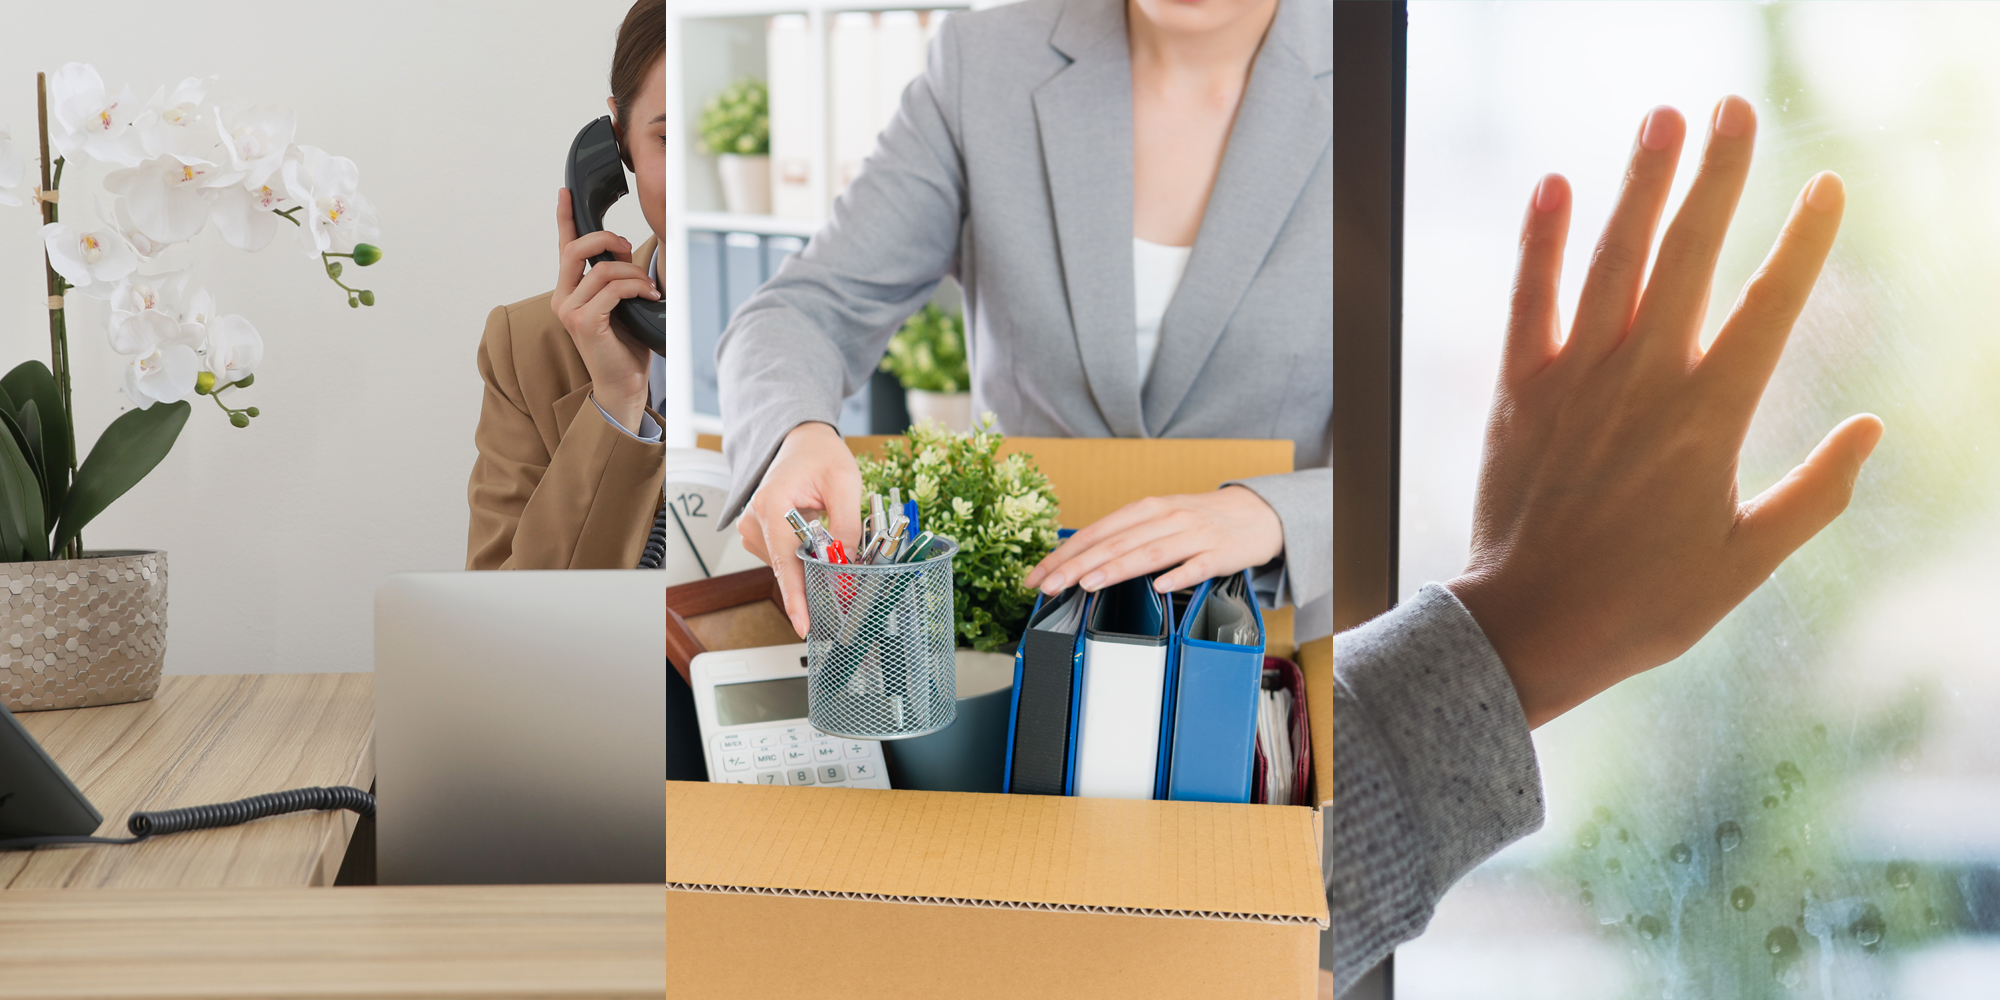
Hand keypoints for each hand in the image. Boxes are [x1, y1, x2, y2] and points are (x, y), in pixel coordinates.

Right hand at [553, 187, 659, 432]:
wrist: (623, 384)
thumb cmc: (623, 345)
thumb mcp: (619, 303)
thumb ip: (614, 279)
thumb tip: (624, 250)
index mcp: (569, 290)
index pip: (563, 247)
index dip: (564, 217)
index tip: (565, 192)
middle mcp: (562, 298)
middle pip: (576, 248)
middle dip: (607, 240)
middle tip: (629, 248)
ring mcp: (570, 311)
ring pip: (602, 270)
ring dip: (634, 274)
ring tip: (650, 289)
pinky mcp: (584, 323)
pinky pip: (612, 290)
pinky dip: (636, 288)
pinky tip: (649, 298)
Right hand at [740, 422, 863, 636]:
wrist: (802, 442)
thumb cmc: (820, 456)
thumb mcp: (845, 484)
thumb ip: (847, 527)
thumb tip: (847, 566)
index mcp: (773, 505)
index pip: (786, 562)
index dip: (797, 597)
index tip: (804, 624)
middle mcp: (755, 519)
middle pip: (788, 568)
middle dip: (817, 579)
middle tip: (848, 578)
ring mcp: (754, 529)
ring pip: (788, 566)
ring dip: (812, 564)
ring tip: (830, 536)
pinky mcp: (760, 536)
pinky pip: (785, 559)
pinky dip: (803, 558)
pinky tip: (816, 540)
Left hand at [1021, 485, 1282, 595]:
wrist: (1256, 513)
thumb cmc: (1199, 520)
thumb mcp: (1158, 519)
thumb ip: (1125, 536)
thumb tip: (1080, 560)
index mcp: (1146, 509)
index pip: (1096, 532)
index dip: (1064, 554)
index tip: (1038, 575)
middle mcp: (1166, 518)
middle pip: (1115, 543)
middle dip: (1077, 565)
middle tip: (1049, 585)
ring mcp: (1194, 535)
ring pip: (1149, 553)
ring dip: (1116, 568)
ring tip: (1087, 584)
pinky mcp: (1220, 553)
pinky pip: (1197, 566)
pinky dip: (1178, 575)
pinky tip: (1159, 586)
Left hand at [1446, 97, 1882, 728]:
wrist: (1531, 627)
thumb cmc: (1645, 604)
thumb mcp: (1748, 562)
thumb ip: (1814, 494)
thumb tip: (1871, 430)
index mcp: (1710, 417)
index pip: (1770, 306)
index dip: (1802, 241)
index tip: (1826, 186)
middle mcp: (1644, 380)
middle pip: (1690, 256)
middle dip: (1719, 176)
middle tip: (1737, 108)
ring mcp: (1576, 378)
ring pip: (1612, 260)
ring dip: (1639, 184)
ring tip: (1663, 117)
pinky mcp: (1518, 389)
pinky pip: (1529, 299)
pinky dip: (1541, 240)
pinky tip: (1555, 183)